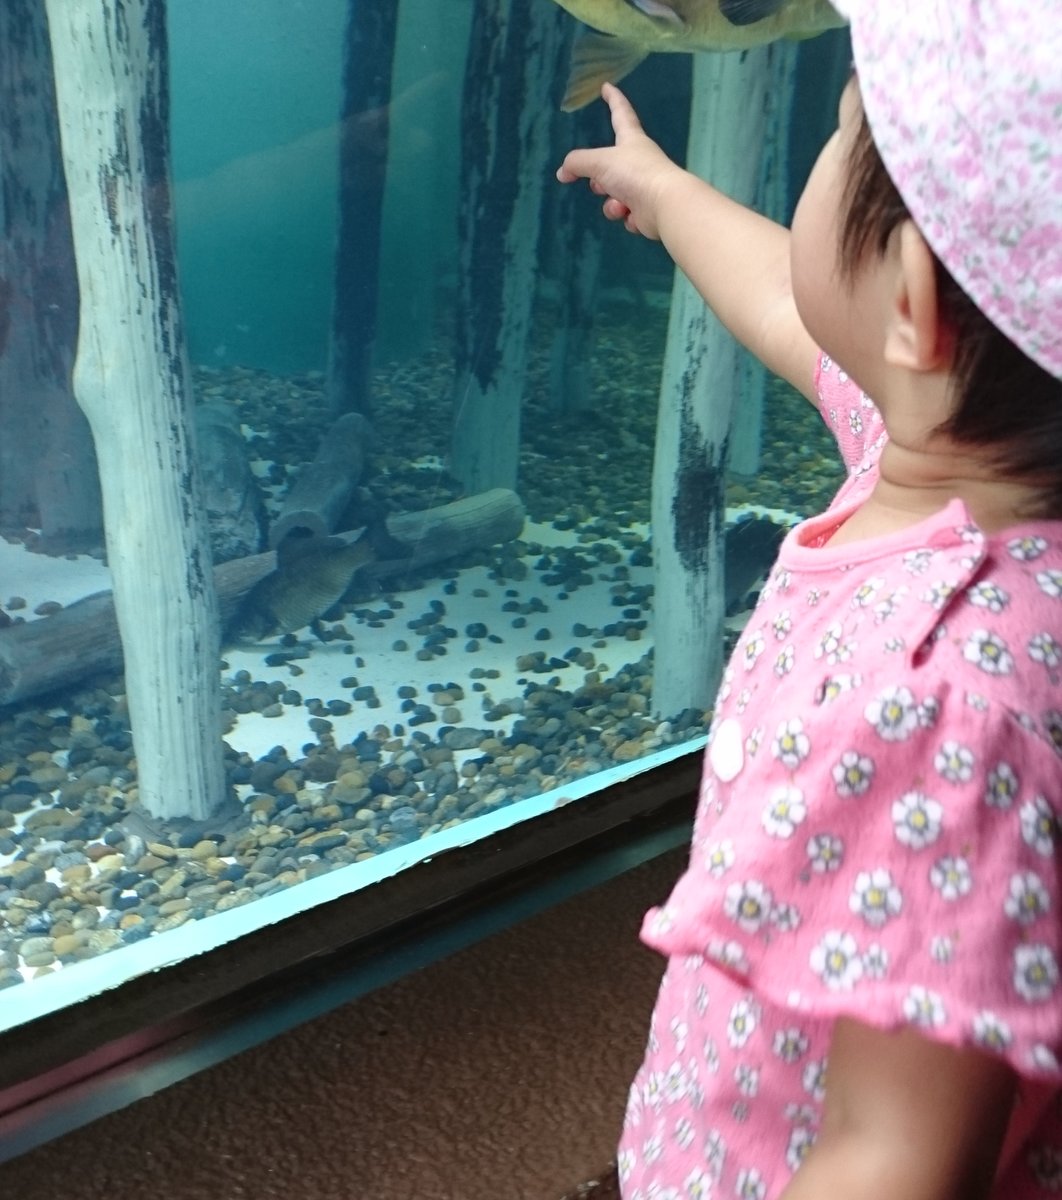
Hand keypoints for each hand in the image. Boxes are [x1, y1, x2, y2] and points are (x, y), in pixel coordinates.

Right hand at [556, 83, 684, 240]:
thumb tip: (562, 172)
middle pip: (609, 165)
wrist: (663, 204)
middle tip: (601, 185)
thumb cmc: (634, 173)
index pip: (620, 113)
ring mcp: (643, 185)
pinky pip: (626, 212)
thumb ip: (577, 163)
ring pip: (614, 195)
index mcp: (631, 140)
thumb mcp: (599, 162)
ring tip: (620, 204)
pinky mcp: (647, 208)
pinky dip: (626, 216)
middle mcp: (638, 160)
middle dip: (599, 179)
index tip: (607, 87)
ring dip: (611, 203)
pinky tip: (633, 215)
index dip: (613, 99)